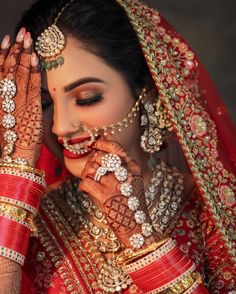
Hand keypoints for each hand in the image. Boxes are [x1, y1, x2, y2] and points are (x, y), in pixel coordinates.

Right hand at [0, 28, 41, 166]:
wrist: (17, 155)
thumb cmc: (11, 139)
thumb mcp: (4, 118)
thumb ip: (7, 101)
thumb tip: (12, 88)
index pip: (0, 71)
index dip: (3, 54)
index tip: (7, 40)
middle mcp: (7, 97)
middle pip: (10, 68)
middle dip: (16, 49)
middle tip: (21, 33)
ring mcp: (19, 101)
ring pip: (21, 74)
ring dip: (25, 55)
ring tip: (29, 39)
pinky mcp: (32, 108)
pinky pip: (33, 86)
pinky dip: (35, 72)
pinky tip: (37, 59)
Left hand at [80, 139, 157, 247]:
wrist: (137, 227)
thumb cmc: (132, 205)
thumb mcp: (134, 182)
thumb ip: (122, 169)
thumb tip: (99, 157)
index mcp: (133, 168)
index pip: (116, 148)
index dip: (102, 144)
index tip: (93, 144)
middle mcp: (125, 173)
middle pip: (100, 157)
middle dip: (92, 162)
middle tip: (91, 170)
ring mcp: (115, 184)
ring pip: (92, 168)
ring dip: (86, 173)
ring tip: (89, 180)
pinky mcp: (105, 196)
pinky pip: (86, 182)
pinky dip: (83, 185)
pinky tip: (86, 189)